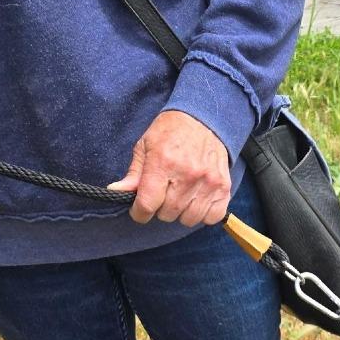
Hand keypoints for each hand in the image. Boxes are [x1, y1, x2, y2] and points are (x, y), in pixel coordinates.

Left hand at [107, 110, 230, 226]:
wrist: (204, 119)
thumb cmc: (171, 133)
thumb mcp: (145, 146)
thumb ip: (134, 173)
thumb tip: (115, 192)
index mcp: (163, 163)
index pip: (147, 204)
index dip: (139, 213)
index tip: (139, 210)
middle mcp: (187, 175)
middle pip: (167, 214)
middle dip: (160, 209)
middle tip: (163, 194)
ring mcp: (208, 183)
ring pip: (188, 219)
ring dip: (181, 213)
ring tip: (180, 196)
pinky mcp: (223, 189)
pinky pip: (211, 218)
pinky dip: (202, 215)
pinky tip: (196, 201)